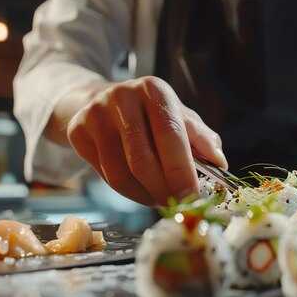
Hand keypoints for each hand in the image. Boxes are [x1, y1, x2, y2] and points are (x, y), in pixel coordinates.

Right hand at [65, 76, 226, 205]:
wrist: (101, 100)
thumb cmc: (150, 115)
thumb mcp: (180, 117)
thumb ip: (202, 139)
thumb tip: (220, 162)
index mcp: (155, 90)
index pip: (171, 135)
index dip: (182, 171)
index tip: (193, 196)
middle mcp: (123, 97)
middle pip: (143, 159)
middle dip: (164, 190)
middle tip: (177, 205)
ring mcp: (95, 114)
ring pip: (121, 173)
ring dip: (145, 196)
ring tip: (161, 200)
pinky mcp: (77, 132)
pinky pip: (105, 176)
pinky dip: (128, 192)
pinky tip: (141, 191)